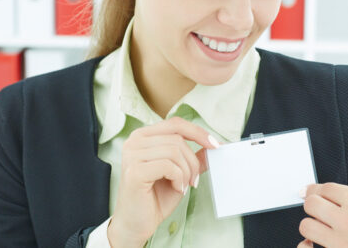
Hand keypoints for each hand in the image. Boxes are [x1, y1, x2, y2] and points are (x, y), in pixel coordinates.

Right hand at [107, 117, 219, 247]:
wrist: (136, 224)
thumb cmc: (155, 198)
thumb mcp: (180, 173)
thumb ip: (193, 157)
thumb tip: (214, 145)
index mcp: (143, 136)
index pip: (176, 124)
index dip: (198, 132)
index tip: (215, 145)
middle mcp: (134, 141)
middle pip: (178, 139)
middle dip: (193, 161)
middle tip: (194, 180)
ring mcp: (132, 155)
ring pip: (175, 151)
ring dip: (186, 172)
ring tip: (183, 186)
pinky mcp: (135, 171)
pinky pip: (168, 166)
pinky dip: (179, 178)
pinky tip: (176, 188)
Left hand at [297, 183, 347, 247]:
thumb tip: (343, 202)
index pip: (325, 188)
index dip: (315, 190)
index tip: (308, 192)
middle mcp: (347, 218)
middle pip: (311, 203)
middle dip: (312, 206)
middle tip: (316, 212)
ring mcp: (340, 240)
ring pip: (306, 225)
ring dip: (311, 227)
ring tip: (318, 231)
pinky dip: (305, 247)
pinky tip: (312, 247)